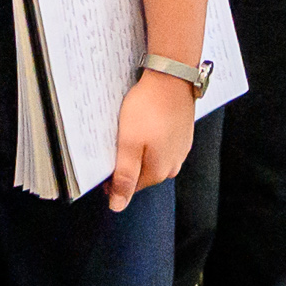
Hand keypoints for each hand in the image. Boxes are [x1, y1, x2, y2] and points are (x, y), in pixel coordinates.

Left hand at [109, 70, 198, 210]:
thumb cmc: (148, 109)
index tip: (102, 166)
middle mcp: (173, 165)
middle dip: (127, 165)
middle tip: (113, 146)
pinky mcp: (183, 134)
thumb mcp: (128, 145)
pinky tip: (145, 125)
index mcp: (159, 172)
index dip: (114, 180)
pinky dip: (151, 139)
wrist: (171, 78)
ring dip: (139, 151)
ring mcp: (180, 149)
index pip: (131, 187)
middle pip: (143, 173)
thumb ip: (124, 177)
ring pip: (153, 157)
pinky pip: (162, 144)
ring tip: (128, 133)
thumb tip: (118, 206)